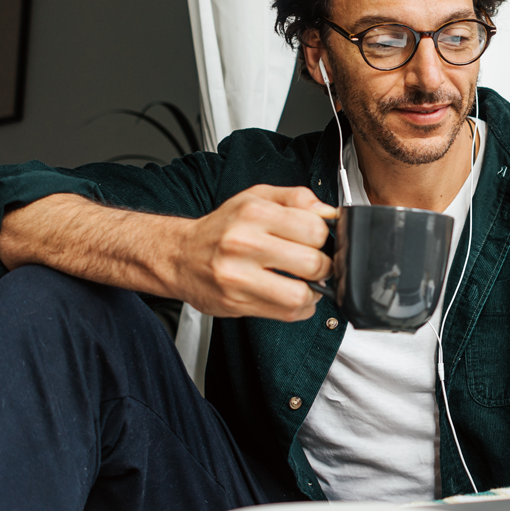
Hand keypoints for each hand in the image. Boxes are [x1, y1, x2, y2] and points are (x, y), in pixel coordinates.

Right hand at [174, 185, 336, 320]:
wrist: (179, 255)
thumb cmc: (222, 228)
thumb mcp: (257, 198)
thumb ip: (297, 199)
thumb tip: (329, 213)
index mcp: (254, 213)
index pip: (314, 229)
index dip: (325, 237)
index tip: (318, 241)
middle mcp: (244, 244)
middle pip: (312, 263)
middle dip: (323, 266)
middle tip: (316, 264)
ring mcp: (238, 276)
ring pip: (300, 294)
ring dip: (313, 292)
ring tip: (305, 283)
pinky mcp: (236, 302)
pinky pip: (286, 313)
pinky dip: (299, 307)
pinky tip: (291, 294)